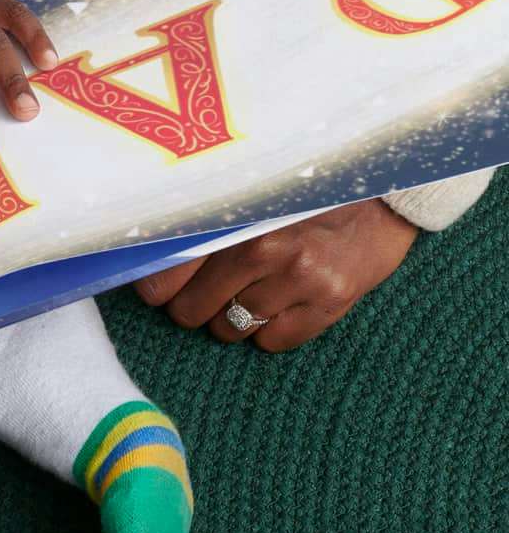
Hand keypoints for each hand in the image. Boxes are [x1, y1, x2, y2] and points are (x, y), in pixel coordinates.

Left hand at [133, 198, 417, 350]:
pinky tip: (278, 300)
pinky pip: (272, 341)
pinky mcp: (332, 303)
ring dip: (227, 318)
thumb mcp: (249, 192)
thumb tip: (150, 259)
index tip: (154, 288)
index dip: (155, 285)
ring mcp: (300, 278)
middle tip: (198, 292)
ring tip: (244, 291)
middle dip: (189, 306)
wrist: (382, 191)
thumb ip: (205, 219)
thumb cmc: (301, 190)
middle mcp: (264, 247)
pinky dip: (267, 329)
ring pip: (229, 329)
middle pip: (192, 309)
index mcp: (234, 214)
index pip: (169, 269)